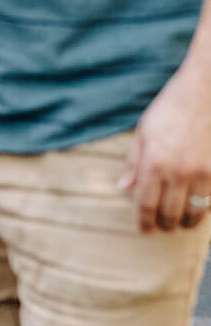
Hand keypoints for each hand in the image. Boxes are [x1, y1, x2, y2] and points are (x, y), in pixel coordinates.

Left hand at [121, 64, 210, 231]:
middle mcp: (178, 172)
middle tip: (160, 228)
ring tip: (178, 223)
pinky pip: (210, 200)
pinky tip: (196, 210)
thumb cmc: (170, 109)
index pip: (145, 202)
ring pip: (194, 212)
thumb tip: (123, 188)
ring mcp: (202, 173)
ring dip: (185, 222)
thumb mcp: (143, 132)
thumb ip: (134, 163)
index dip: (143, 221)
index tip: (143, 231)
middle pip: (170, 212)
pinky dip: (203, 210)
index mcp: (154, 162)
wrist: (205, 93)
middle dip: (164, 225)